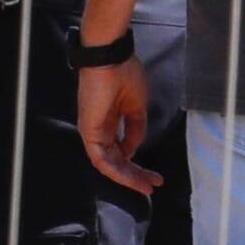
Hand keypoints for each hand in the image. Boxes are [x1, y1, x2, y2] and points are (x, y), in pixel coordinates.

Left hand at [79, 53, 160, 192]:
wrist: (110, 58)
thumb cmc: (123, 74)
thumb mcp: (136, 106)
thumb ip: (136, 129)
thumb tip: (134, 149)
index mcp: (109, 122)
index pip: (121, 150)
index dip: (138, 164)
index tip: (155, 175)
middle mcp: (99, 130)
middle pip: (116, 161)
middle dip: (135, 175)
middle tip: (153, 185)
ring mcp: (92, 132)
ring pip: (108, 164)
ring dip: (128, 177)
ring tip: (146, 186)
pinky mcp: (89, 132)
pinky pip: (101, 159)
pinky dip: (116, 170)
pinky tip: (131, 176)